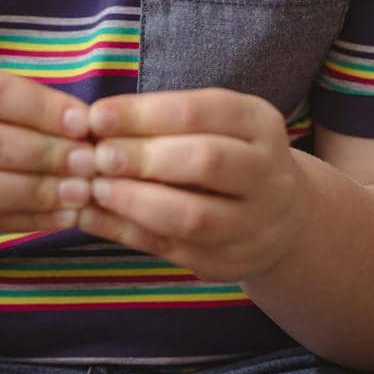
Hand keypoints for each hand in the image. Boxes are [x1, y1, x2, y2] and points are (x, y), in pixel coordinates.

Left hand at [74, 88, 306, 285]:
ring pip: (195, 216)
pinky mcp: (230, 262)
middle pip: (206, 161)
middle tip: (97, 156)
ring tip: (96, 188)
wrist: (281, 216)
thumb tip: (95, 121)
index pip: (199, 112)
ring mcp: (254, 223)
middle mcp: (267, 173)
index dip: (143, 114)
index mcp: (259, 124)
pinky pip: (175, 250)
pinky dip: (127, 233)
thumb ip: (164, 120)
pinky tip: (93, 218)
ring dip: (136, 202)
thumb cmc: (228, 154)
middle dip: (143, 157)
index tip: (96, 117)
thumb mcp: (215, 124)